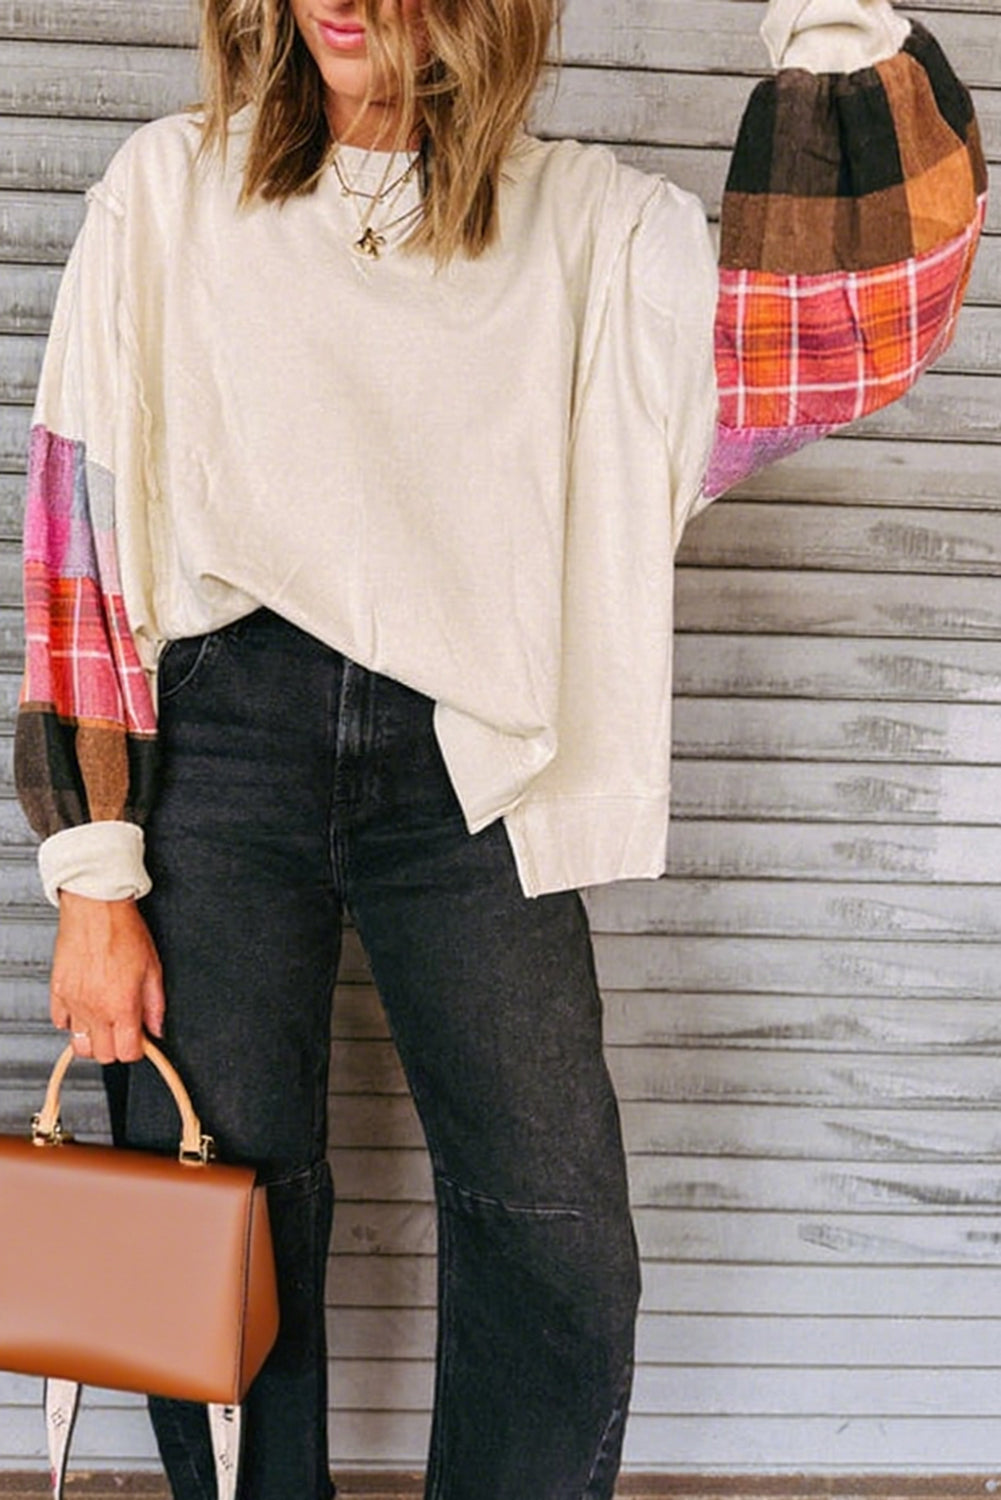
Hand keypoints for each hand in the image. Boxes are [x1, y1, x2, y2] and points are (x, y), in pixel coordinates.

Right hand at [51, 892, 165, 1063]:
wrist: (96, 909)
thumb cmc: (123, 931)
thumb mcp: (153, 969)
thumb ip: (156, 1004)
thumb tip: (158, 1028)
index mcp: (122, 1006)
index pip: (128, 1053)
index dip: (138, 1049)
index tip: (141, 1038)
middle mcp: (95, 1009)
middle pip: (103, 1055)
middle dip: (117, 1047)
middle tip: (125, 1029)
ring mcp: (73, 1003)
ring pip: (79, 1045)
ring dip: (94, 1040)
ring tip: (105, 1023)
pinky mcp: (58, 992)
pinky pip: (60, 1022)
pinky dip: (72, 1021)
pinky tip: (86, 1008)